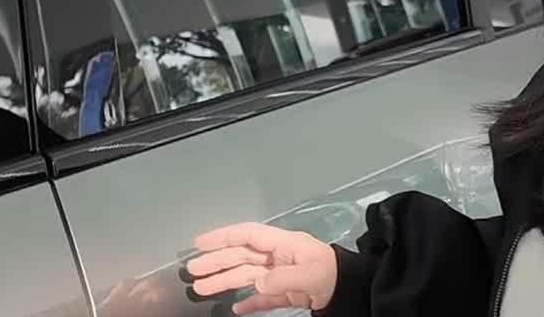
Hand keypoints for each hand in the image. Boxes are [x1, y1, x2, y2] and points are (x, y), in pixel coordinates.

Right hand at [188, 222, 337, 314]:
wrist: (352, 290)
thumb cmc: (332, 274)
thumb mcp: (310, 273)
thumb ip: (282, 277)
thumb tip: (258, 283)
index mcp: (283, 244)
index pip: (248, 235)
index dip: (223, 237)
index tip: (200, 243)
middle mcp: (278, 257)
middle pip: (241, 257)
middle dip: (216, 262)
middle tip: (192, 271)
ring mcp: (280, 275)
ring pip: (246, 277)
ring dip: (223, 282)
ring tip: (200, 290)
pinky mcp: (286, 293)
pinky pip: (262, 298)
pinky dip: (249, 303)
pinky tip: (235, 308)